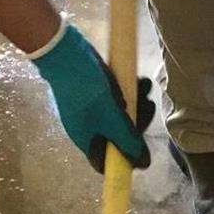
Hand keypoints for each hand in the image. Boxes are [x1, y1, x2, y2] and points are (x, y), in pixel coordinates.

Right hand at [32, 25, 154, 172]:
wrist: (64, 49)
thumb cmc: (85, 88)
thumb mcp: (110, 117)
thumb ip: (127, 140)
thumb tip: (143, 164)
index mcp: (87, 140)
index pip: (106, 162)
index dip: (125, 160)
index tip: (141, 150)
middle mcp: (88, 129)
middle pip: (118, 138)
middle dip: (137, 124)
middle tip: (149, 106)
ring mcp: (91, 110)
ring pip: (120, 117)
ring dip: (137, 105)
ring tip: (146, 88)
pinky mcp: (95, 93)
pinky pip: (117, 99)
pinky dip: (130, 92)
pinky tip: (140, 80)